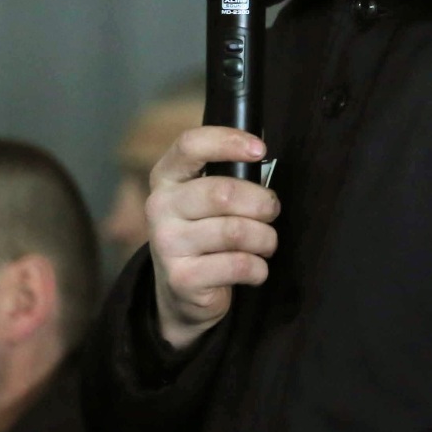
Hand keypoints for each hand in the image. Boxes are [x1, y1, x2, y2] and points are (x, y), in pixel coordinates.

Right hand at [146, 127, 279, 348]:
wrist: (181, 289)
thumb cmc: (204, 231)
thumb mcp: (204, 197)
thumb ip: (227, 175)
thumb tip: (260, 153)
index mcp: (166, 177)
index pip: (191, 145)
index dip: (228, 141)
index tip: (259, 149)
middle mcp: (159, 206)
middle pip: (222, 193)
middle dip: (262, 202)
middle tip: (272, 211)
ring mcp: (167, 244)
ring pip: (235, 231)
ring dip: (265, 238)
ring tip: (266, 243)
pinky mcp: (182, 278)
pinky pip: (238, 265)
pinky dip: (259, 268)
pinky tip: (255, 268)